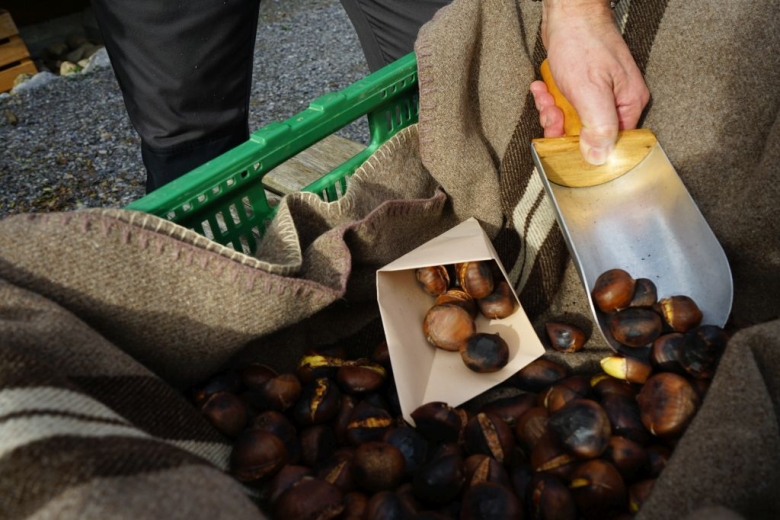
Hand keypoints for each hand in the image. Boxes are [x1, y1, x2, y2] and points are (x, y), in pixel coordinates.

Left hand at [530, 0, 649, 164]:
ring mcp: (599, 93)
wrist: (567, 12)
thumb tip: (600, 157)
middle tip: (553, 115)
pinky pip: (565, 105)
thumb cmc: (582, 43)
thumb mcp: (590, 92)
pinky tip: (542, 89)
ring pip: (573, 120)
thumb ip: (599, 127)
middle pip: (589, 133)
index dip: (588, 147)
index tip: (568, 144)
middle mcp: (616, 100)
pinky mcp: (582, 86)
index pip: (612, 142)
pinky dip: (549, 100)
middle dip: (564, 127)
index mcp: (628, 104)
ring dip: (553, 113)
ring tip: (546, 99)